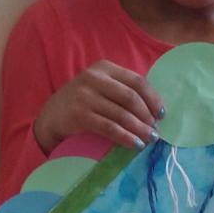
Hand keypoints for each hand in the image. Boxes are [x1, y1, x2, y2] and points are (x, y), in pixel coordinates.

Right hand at [33, 61, 163, 153]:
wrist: (51, 116)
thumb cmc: (82, 103)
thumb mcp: (101, 88)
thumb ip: (122, 91)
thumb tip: (155, 110)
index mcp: (105, 68)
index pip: (137, 81)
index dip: (153, 99)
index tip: (162, 114)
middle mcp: (94, 78)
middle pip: (131, 98)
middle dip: (147, 116)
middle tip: (155, 130)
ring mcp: (85, 96)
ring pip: (122, 114)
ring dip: (139, 129)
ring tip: (149, 139)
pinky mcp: (79, 114)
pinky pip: (109, 127)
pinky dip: (125, 137)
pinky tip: (135, 144)